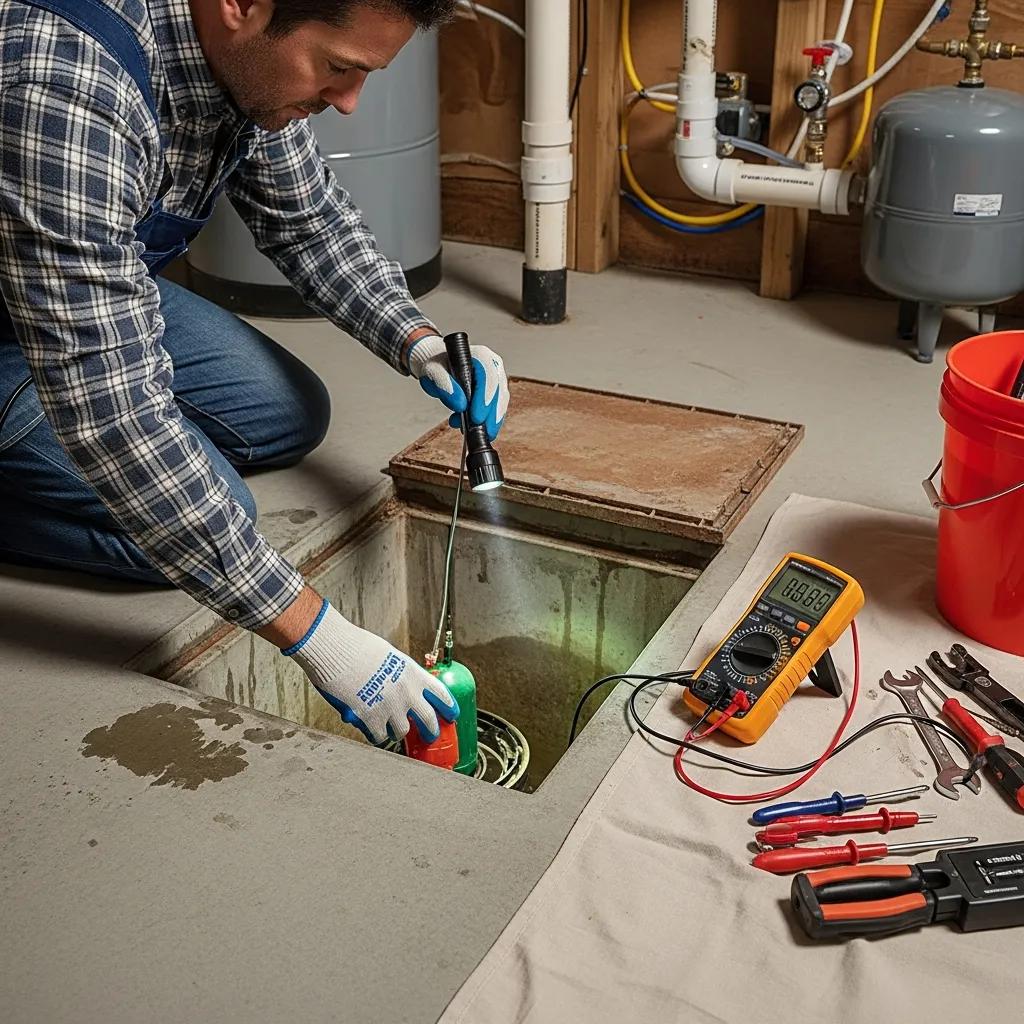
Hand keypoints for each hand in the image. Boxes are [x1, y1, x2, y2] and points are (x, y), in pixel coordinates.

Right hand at [284, 600, 458, 743]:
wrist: (336, 651)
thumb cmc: (356, 647)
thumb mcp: (387, 655)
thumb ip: (396, 673)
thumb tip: (393, 685)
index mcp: (413, 673)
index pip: (440, 693)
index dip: (449, 706)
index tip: (452, 713)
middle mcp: (407, 692)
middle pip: (428, 720)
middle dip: (431, 731)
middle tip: (429, 735)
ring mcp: (390, 708)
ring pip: (402, 732)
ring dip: (397, 732)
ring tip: (392, 731)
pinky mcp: (371, 719)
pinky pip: (378, 737)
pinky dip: (376, 736)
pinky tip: (373, 732)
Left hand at [407, 334, 508, 440]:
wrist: (438, 367)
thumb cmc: (436, 366)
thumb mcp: (433, 372)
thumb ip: (444, 385)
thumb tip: (460, 405)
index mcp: (481, 356)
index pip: (488, 376)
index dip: (484, 398)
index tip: (477, 417)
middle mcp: (493, 366)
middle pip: (499, 392)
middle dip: (492, 415)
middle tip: (482, 432)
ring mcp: (496, 380)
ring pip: (500, 403)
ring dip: (489, 421)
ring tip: (473, 433)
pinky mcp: (494, 394)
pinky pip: (495, 410)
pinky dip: (485, 422)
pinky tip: (471, 429)